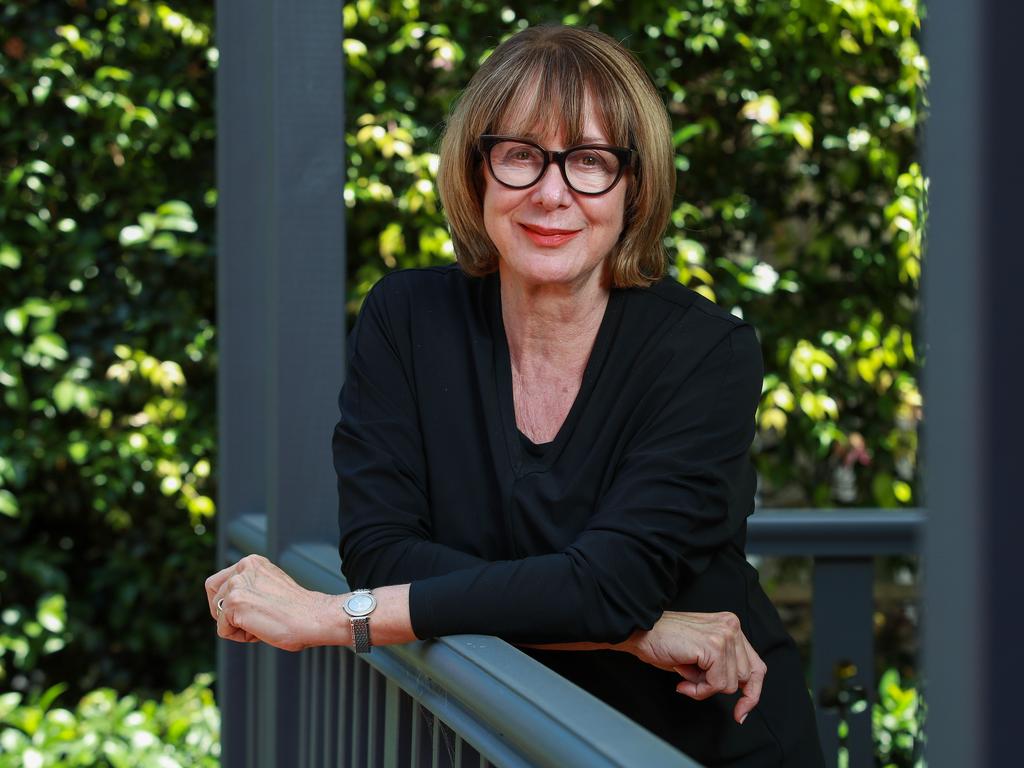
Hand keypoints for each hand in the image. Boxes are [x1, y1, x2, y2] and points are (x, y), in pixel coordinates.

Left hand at [204, 554, 342, 650]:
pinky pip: (223, 630)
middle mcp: (242, 568)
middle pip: (213, 596)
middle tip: (251, 620)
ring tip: (262, 624)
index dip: (228, 601)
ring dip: (237, 626)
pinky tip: (260, 630)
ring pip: (218, 614)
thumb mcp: (269, 586)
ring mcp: (237, 585)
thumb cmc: (298, 610)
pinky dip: (240, 637)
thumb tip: (229, 604)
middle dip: (226, 613)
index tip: (249, 610)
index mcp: (252, 562)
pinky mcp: (234, 604)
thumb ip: (250, 587)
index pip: (220, 582)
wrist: (315, 617)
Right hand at [625, 611, 765, 723]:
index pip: (756, 666)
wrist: (640, 633)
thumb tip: (740, 694)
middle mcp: (731, 626)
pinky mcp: (714, 646)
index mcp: (730, 626)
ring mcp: (725, 635)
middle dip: (717, 687)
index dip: (752, 693)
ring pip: (731, 684)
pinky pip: (717, 684)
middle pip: (745, 677)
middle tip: (691, 681)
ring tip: (685, 675)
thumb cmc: (664, 643)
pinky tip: (683, 680)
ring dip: (705, 688)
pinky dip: (699, 690)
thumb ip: (722, 667)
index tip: (741, 712)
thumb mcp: (701, 655)